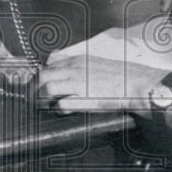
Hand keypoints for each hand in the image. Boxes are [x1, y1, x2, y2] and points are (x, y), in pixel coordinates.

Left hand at [38, 55, 164, 116]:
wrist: (137, 83)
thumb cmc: (120, 75)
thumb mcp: (96, 61)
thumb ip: (78, 63)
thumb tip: (58, 62)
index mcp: (78, 59)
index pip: (48, 65)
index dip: (40, 77)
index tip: (38, 87)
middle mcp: (75, 69)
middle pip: (43, 76)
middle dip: (35, 89)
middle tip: (34, 100)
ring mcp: (79, 83)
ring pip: (47, 89)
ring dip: (43, 100)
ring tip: (43, 108)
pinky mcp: (84, 98)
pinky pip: (60, 104)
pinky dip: (57, 109)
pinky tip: (60, 112)